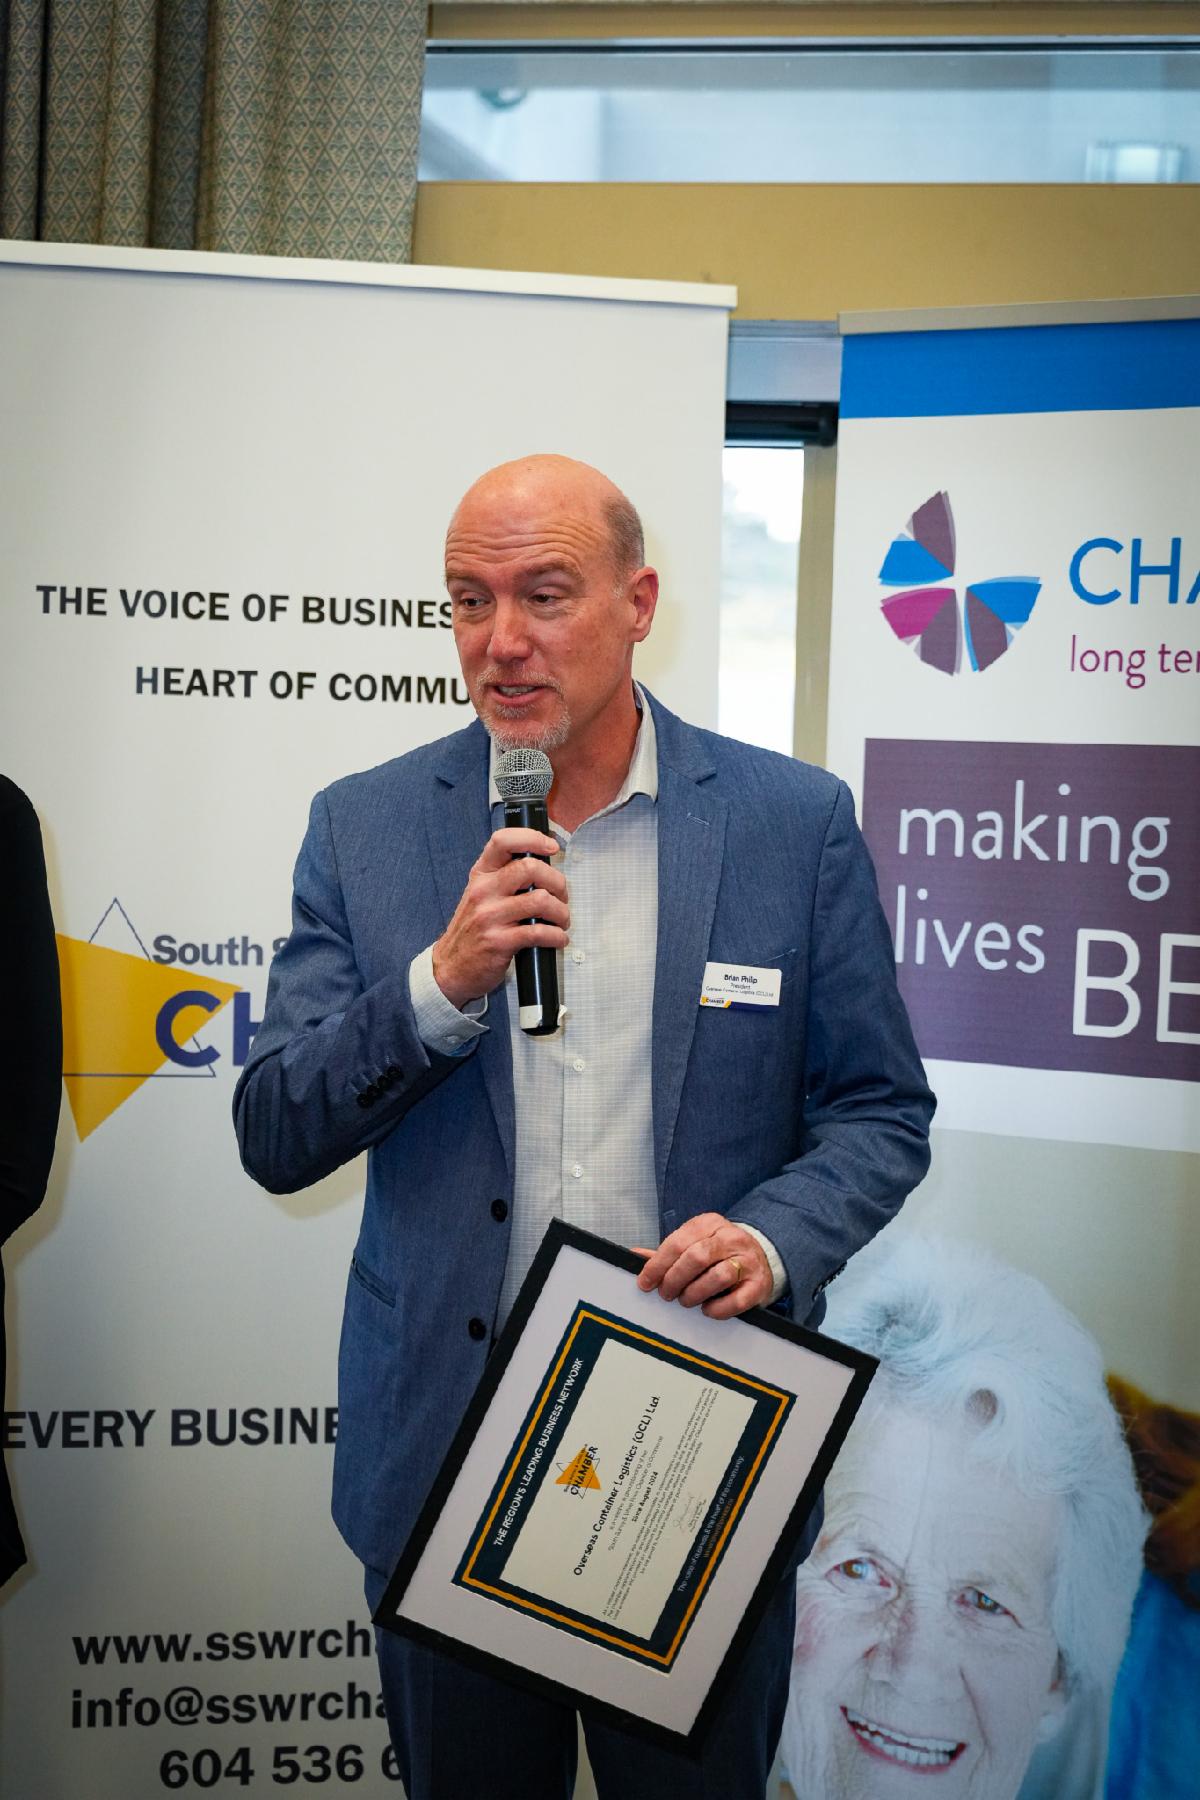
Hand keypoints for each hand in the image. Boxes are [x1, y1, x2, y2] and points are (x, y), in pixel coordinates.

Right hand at [432, 828, 567, 1009]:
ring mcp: (489, 916)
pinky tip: (558, 939)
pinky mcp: (499, 942)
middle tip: (562, 896)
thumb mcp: (481, 895)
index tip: (552, 847)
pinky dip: (557, 936)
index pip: (503, 841)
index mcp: (481, 875)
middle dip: (557, 882)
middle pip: (529, 868)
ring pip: (540, 900)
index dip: (532, 838)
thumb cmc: (473, 930)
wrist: (450, 967)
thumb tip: (545, 868)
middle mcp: (483, 891)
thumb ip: (506, 878)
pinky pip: (539, 932)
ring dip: (561, 912)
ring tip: (561, 921)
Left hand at [633, 1213, 771, 1319]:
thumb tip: (635, 1256)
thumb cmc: (720, 1253)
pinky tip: (707, 1309)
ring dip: (694, 1293)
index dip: (658, 1264)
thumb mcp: (695, 1243)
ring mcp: (748, 1261)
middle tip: (666, 1294)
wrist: (762, 1258)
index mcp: (710, 1223)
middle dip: (674, 1279)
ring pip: (717, 1277)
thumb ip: (667, 1251)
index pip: (678, 1241)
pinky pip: (736, 1300)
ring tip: (686, 1300)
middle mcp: (731, 1238)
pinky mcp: (758, 1285)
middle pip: (696, 1257)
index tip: (645, 1282)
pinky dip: (717, 1309)